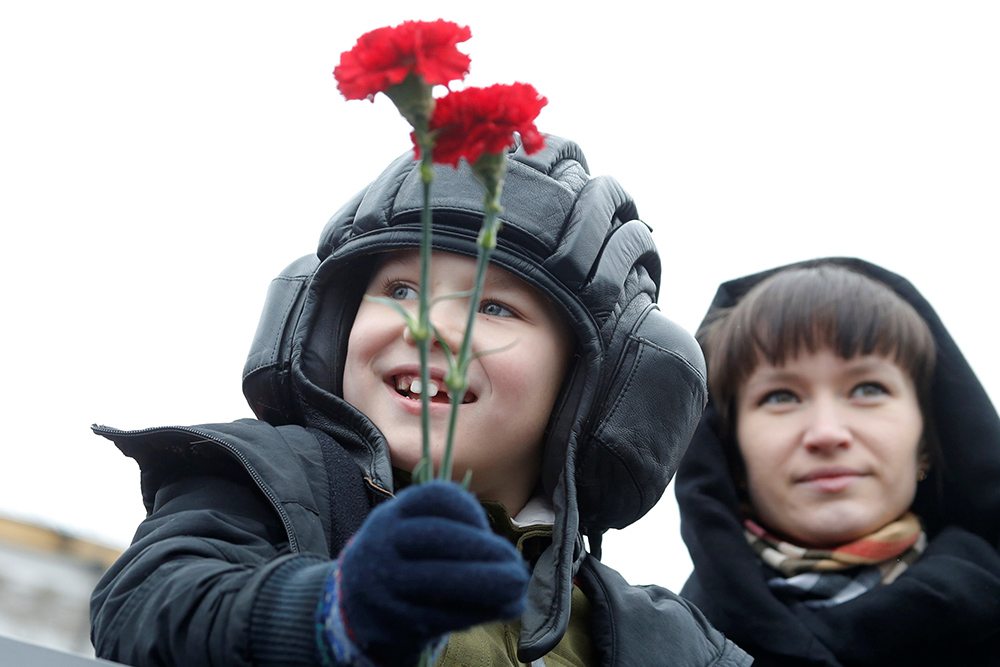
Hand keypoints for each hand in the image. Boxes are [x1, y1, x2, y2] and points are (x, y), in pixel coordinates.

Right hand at [319, 481, 528, 666]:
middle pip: (437, 537)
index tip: (488, 527)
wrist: (353, 606)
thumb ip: (452, 530)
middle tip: (515, 565)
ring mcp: (384, 582)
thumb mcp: (411, 531)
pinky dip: (479, 611)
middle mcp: (383, 543)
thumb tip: (506, 556)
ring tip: (516, 589)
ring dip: (487, 583)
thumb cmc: (403, 561)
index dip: (470, 510)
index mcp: (393, 514)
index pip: (435, 497)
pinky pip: (441, 614)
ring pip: (439, 579)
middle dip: (483, 549)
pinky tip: (502, 608)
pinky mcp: (393, 620)